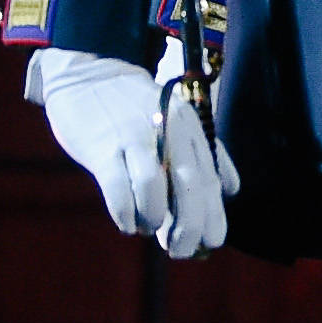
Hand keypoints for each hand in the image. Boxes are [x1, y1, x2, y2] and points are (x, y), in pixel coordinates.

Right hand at [29, 46, 240, 256]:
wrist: (89, 72)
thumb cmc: (135, 107)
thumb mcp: (179, 120)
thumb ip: (207, 153)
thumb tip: (232, 189)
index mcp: (190, 130)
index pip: (211, 181)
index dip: (214, 217)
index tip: (211, 242)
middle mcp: (168, 134)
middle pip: (189, 189)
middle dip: (190, 229)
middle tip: (181, 251)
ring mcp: (134, 139)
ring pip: (154, 190)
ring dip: (154, 220)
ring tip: (149, 228)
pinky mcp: (102, 148)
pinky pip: (119, 191)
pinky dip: (126, 215)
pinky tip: (127, 223)